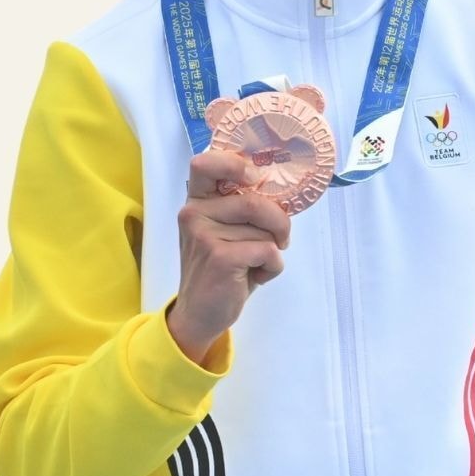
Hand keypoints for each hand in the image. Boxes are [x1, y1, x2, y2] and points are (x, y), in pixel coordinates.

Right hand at [165, 147, 291, 364]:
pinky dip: (273, 266)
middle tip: (280, 237)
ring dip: (275, 247)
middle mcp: (194, 213)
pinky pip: (267, 250)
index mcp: (196, 201)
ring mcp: (204, 235)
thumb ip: (241, 208)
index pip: (205, 163)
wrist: (200, 313)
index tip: (254, 179)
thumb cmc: (221, 268)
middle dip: (278, 221)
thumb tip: (280, 190)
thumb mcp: (224, 231)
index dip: (235, 164)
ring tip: (261, 261)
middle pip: (253, 200)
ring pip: (264, 228)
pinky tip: (256, 275)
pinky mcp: (220, 257)